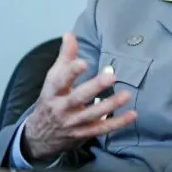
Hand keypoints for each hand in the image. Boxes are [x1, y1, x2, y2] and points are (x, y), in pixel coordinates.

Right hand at [23, 32, 135, 160]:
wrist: (39, 136)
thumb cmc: (50, 101)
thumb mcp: (52, 80)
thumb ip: (64, 58)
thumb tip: (70, 34)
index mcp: (53, 92)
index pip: (59, 81)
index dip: (70, 71)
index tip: (83, 62)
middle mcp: (62, 108)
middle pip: (78, 98)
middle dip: (94, 87)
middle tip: (111, 76)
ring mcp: (73, 123)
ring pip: (92, 114)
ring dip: (110, 105)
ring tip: (127, 94)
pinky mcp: (84, 134)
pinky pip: (102, 128)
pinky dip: (118, 123)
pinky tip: (132, 115)